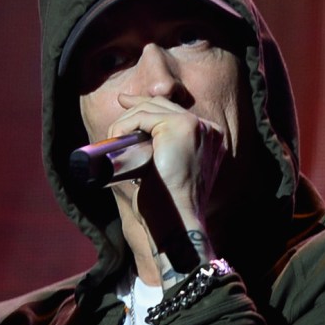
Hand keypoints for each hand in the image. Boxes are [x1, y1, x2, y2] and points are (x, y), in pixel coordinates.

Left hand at [101, 84, 227, 236]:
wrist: (176, 220)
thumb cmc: (168, 206)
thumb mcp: (166, 172)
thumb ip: (161, 151)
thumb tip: (136, 137)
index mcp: (210, 140)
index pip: (175, 112)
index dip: (150, 105)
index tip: (127, 103)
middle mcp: (208, 129)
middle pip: (163, 105)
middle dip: (136, 106)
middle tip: (119, 103)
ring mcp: (195, 125)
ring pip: (150, 109)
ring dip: (125, 122)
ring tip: (114, 139)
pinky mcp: (179, 126)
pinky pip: (142, 116)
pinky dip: (124, 126)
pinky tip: (117, 138)